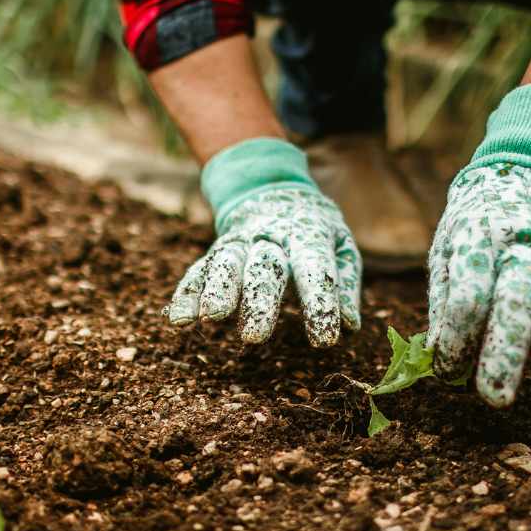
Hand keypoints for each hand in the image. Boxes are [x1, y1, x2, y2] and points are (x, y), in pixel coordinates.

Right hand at [165, 139, 361, 346]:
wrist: (272, 189)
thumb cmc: (313, 230)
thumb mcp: (340, 244)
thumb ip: (345, 282)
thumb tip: (350, 325)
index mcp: (308, 235)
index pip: (315, 268)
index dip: (320, 303)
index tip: (324, 340)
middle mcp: (270, 237)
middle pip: (264, 267)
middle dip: (258, 302)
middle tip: (254, 337)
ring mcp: (239, 242)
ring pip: (226, 264)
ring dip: (217, 290)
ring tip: (211, 318)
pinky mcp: (217, 251)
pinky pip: (199, 270)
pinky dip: (187, 294)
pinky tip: (179, 319)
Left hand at [427, 85, 530, 406]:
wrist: (518, 177)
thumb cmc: (474, 232)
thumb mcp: (446, 252)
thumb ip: (444, 301)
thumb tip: (436, 355)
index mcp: (477, 239)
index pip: (468, 292)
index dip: (457, 336)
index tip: (448, 371)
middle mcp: (520, 244)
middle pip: (515, 300)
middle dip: (505, 351)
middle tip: (495, 397)